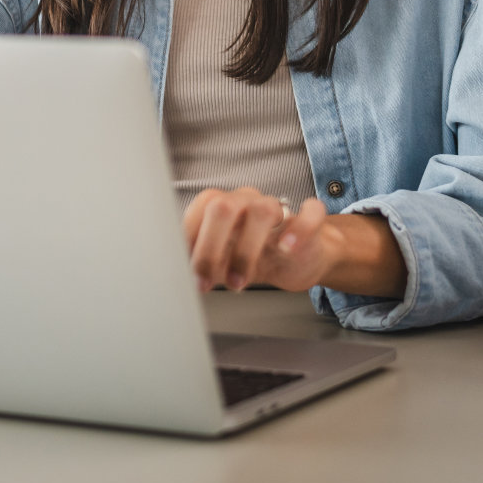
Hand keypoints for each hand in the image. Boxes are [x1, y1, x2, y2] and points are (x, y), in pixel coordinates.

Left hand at [184, 187, 334, 292]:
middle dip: (210, 247)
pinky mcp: (309, 222)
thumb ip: (200, 261)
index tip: (185, 271)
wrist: (298, 259)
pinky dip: (298, 229)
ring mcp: (279, 209)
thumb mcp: (222, 261)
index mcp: (224, 206)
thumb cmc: (255, 258)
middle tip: (205, 281)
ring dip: (245, 250)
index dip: (189, 239)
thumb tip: (172, 275)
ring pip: (262, 210)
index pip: (200, 208)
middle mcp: (248, 201)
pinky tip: (286, 249)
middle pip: (223, 206)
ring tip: (238, 281)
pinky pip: (310, 212)